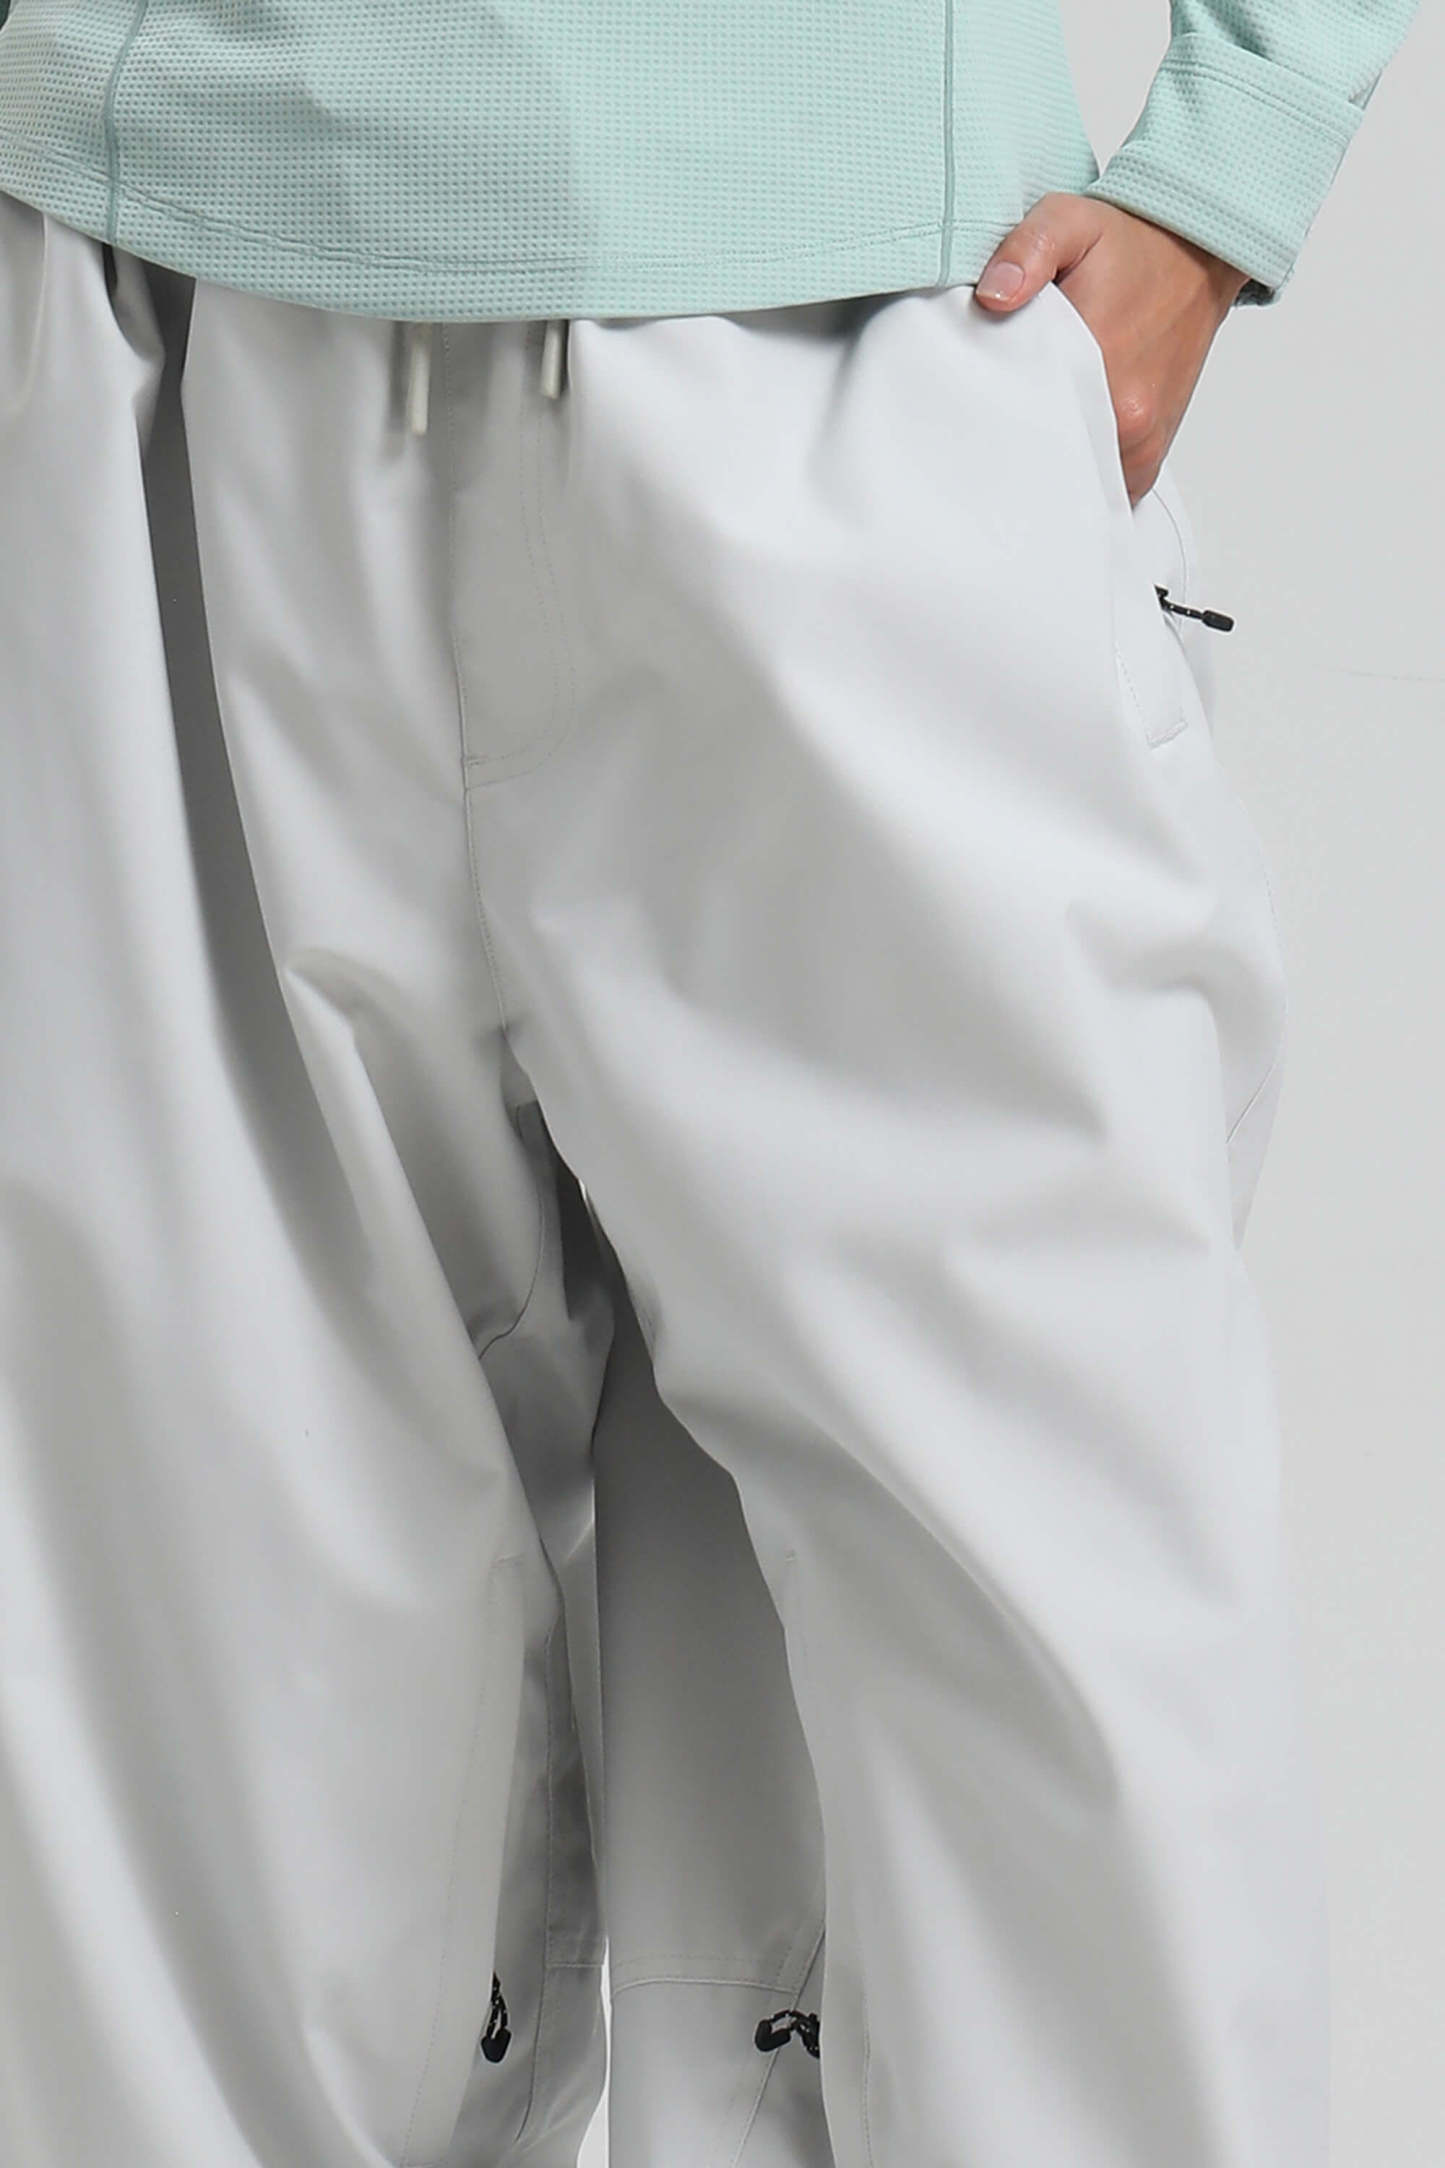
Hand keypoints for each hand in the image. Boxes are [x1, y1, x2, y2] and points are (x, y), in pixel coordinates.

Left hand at [973, 193, 1248, 506]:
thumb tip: (994, 294)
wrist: (1195, 253)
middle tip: (988, 437)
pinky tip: (1060, 451)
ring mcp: (1145, 440)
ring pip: (1081, 482)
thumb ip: (1027, 251)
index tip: (971, 428)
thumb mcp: (1070, 222)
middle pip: (1052, 467)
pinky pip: (1109, 485)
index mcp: (1103, 369)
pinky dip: (1083, 475)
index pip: (1029, 434)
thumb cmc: (1131, 243)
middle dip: (1017, 457)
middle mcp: (1130, 418)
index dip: (994, 434)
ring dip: (1052, 469)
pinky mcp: (1152, 449)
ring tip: (1025, 442)